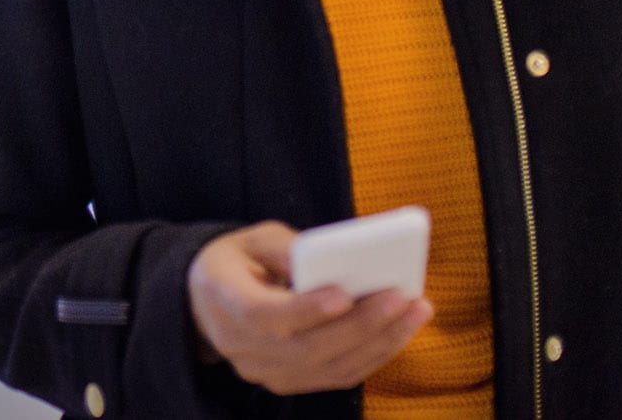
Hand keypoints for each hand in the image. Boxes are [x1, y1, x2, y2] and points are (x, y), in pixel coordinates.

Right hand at [186, 221, 432, 395]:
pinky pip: (335, 376)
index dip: (306, 310)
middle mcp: (243, 348)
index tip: (345, 294)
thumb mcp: (250, 238)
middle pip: (307, 349)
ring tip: (415, 311)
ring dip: (378, 343)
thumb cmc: (235, 261)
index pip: (265, 316)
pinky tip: (399, 330)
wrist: (206, 303)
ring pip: (328, 369)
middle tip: (401, 297)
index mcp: (224, 301)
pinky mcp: (289, 383)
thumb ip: (282, 246)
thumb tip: (321, 257)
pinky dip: (371, 355)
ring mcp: (266, 373)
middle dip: (360, 326)